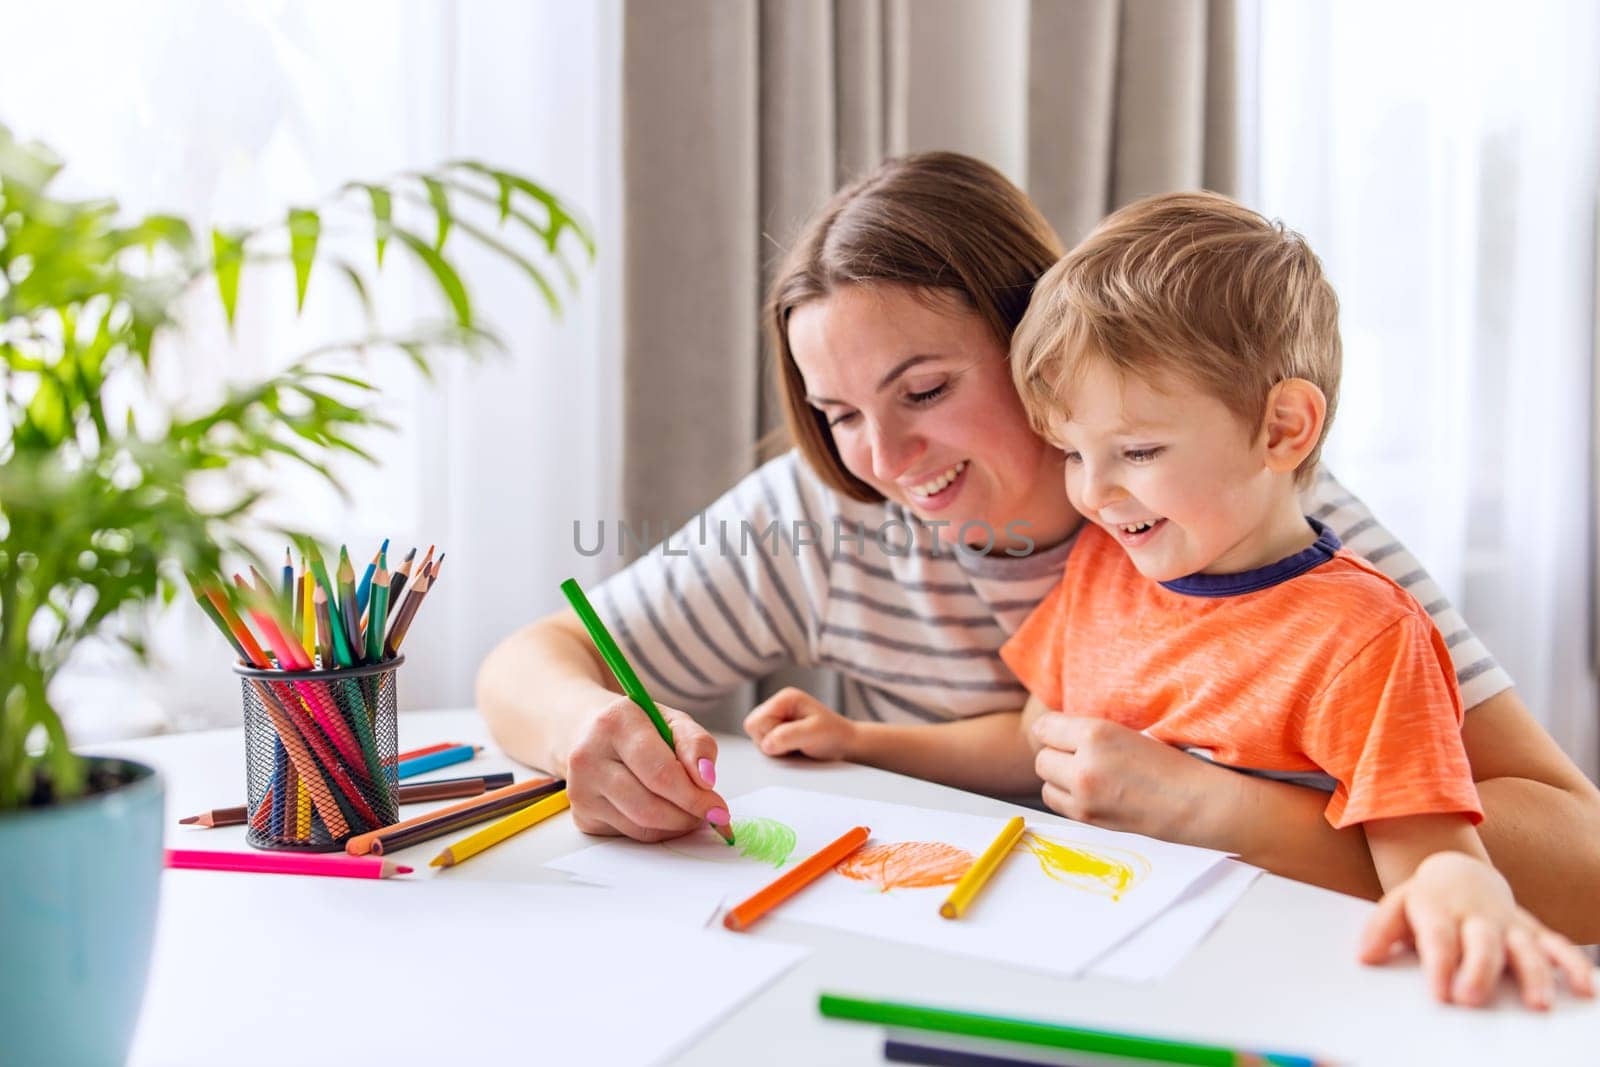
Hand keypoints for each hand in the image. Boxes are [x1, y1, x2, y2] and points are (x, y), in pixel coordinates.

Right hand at [566, 693, 730, 842]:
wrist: (588, 733)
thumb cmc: (638, 727)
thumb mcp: (674, 722)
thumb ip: (696, 745)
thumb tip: (706, 780)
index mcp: (615, 723)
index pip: (661, 773)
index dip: (695, 797)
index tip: (720, 809)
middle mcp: (589, 757)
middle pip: (649, 807)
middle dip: (688, 816)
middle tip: (710, 815)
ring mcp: (580, 790)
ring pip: (641, 827)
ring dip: (675, 826)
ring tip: (689, 811)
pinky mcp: (581, 816)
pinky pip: (630, 835)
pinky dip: (656, 830)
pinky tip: (663, 812)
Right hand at [744, 686, 858, 760]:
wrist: (845, 745)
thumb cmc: (834, 735)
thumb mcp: (813, 733)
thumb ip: (788, 736)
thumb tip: (766, 744)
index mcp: (785, 698)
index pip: (756, 720)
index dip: (771, 735)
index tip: (793, 738)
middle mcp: (778, 706)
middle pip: (753, 728)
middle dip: (771, 742)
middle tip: (795, 743)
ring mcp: (776, 719)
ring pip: (757, 738)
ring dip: (775, 748)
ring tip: (797, 745)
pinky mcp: (777, 731)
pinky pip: (764, 745)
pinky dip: (778, 752)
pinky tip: (794, 749)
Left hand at [1030, 714, 1217, 840]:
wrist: (1193, 802)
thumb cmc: (1168, 763)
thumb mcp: (1125, 731)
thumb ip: (1087, 731)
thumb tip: (1055, 731)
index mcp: (1096, 734)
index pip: (1045, 727)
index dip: (1054, 729)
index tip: (1065, 733)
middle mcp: (1084, 765)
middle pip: (1042, 757)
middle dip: (1056, 754)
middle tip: (1079, 755)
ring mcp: (1083, 795)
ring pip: (1044, 780)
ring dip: (1057, 776)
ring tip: (1083, 774)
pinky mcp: (1087, 818)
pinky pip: (1055, 802)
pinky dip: (1064, 796)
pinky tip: (1087, 791)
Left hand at [1359, 851, 1596, 1008]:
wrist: (1458, 873)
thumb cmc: (1425, 902)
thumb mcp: (1396, 906)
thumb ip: (1380, 931)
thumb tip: (1364, 958)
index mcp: (1439, 910)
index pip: (1439, 938)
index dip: (1440, 965)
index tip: (1440, 994)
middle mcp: (1477, 917)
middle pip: (1482, 943)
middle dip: (1480, 971)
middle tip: (1474, 1000)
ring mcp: (1508, 923)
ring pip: (1525, 947)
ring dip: (1533, 975)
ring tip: (1537, 1005)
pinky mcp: (1532, 930)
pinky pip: (1556, 945)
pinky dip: (1572, 964)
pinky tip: (1583, 989)